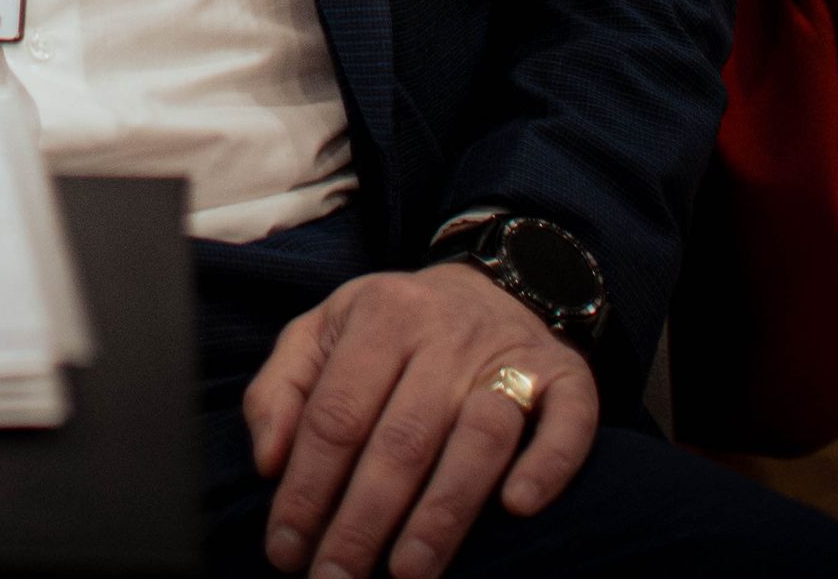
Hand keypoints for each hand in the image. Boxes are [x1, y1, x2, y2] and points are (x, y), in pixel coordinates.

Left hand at [244, 262, 595, 578]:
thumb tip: (269, 463)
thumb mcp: (322, 332)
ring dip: (443, 513)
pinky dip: (547, 465)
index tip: (287, 550)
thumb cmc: (391, 328)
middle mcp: (446, 335)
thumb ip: (280, 390)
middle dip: (363, 521)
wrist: (491, 287)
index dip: (307, 488)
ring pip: (478, 437)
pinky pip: (566, 423)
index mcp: (380, 316)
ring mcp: (511, 355)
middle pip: (401, 439)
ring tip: (408, 571)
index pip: (336, 415)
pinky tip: (517, 508)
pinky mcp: (568, 376)